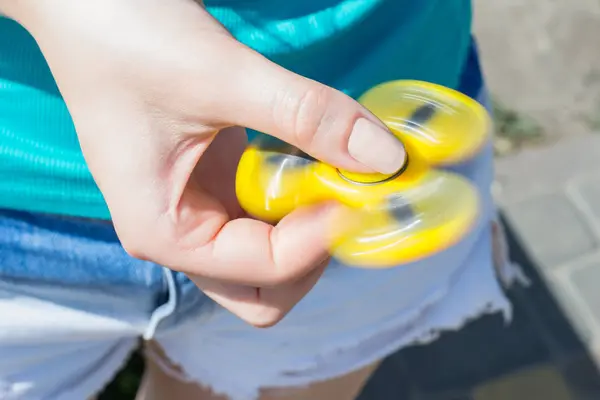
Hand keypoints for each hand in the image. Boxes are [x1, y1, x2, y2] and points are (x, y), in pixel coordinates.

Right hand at [5, 0, 405, 325]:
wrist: (85, 2)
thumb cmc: (127, 35)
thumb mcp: (222, 76)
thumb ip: (307, 117)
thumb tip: (386, 159)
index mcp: (164, 231)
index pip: (265, 269)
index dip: (320, 238)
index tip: (358, 189)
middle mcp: (181, 234)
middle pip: (267, 289)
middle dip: (315, 255)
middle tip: (344, 193)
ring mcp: (198, 210)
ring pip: (271, 260)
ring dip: (311, 229)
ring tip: (335, 174)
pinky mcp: (214, 183)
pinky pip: (268, 216)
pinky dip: (299, 200)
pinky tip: (313, 159)